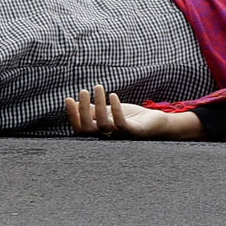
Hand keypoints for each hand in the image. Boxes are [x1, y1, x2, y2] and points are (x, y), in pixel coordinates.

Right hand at [65, 85, 203, 140]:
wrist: (156, 123)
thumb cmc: (131, 117)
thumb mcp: (109, 112)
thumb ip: (94, 110)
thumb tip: (76, 103)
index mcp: (101, 133)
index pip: (80, 129)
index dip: (73, 116)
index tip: (69, 99)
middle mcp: (108, 138)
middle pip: (88, 128)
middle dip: (82, 110)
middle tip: (83, 91)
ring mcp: (121, 137)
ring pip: (103, 124)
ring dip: (99, 105)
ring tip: (99, 87)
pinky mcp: (134, 132)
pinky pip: (121, 123)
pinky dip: (116, 109)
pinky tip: (113, 95)